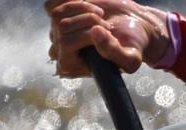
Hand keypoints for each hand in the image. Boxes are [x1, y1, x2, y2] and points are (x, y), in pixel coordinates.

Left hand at [44, 0, 169, 77]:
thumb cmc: (132, 46)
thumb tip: (94, 32)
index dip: (85, 34)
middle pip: (62, 27)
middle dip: (88, 20)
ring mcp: (57, 31)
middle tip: (107, 26)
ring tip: (100, 15)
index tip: (106, 32)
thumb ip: (115, 53)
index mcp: (73, 67)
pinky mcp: (59, 14)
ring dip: (83, 9)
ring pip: (57, 14)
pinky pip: (52, 4)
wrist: (133, 24)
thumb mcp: (131, 58)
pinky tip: (89, 6)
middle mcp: (61, 51)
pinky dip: (73, 0)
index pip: (65, 45)